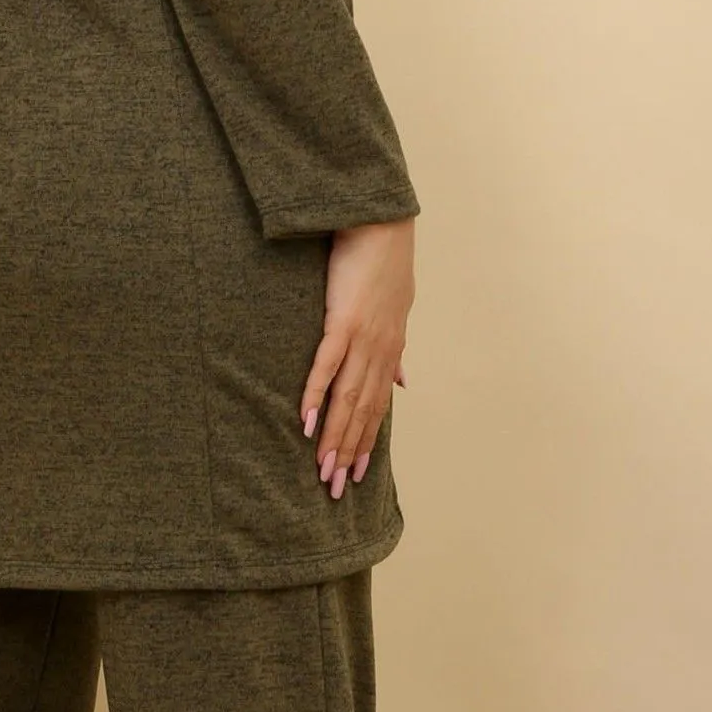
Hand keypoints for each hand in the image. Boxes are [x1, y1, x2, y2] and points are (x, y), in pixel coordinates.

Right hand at [301, 217, 414, 498]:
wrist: (381, 223)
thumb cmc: (383, 263)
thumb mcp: (398, 311)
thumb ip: (396, 351)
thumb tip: (404, 383)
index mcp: (390, 351)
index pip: (377, 407)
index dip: (366, 442)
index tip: (357, 474)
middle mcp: (381, 351)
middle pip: (363, 412)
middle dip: (350, 451)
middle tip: (335, 488)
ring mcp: (363, 337)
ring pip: (348, 397)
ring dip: (335, 435)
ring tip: (323, 467)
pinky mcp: (343, 320)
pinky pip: (327, 364)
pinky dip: (317, 393)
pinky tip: (307, 420)